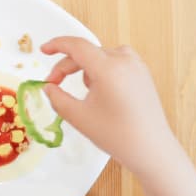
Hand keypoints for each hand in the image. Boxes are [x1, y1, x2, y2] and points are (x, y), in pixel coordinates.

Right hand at [42, 37, 177, 174]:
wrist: (152, 149)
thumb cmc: (117, 135)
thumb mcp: (79, 117)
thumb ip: (57, 98)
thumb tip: (49, 87)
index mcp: (108, 68)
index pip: (77, 46)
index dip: (57, 45)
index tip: (43, 50)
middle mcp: (124, 60)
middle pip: (87, 53)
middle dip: (67, 66)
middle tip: (53, 84)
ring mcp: (136, 65)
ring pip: (100, 57)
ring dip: (85, 69)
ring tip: (83, 94)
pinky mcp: (142, 73)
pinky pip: (115, 63)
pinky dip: (101, 71)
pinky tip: (100, 92)